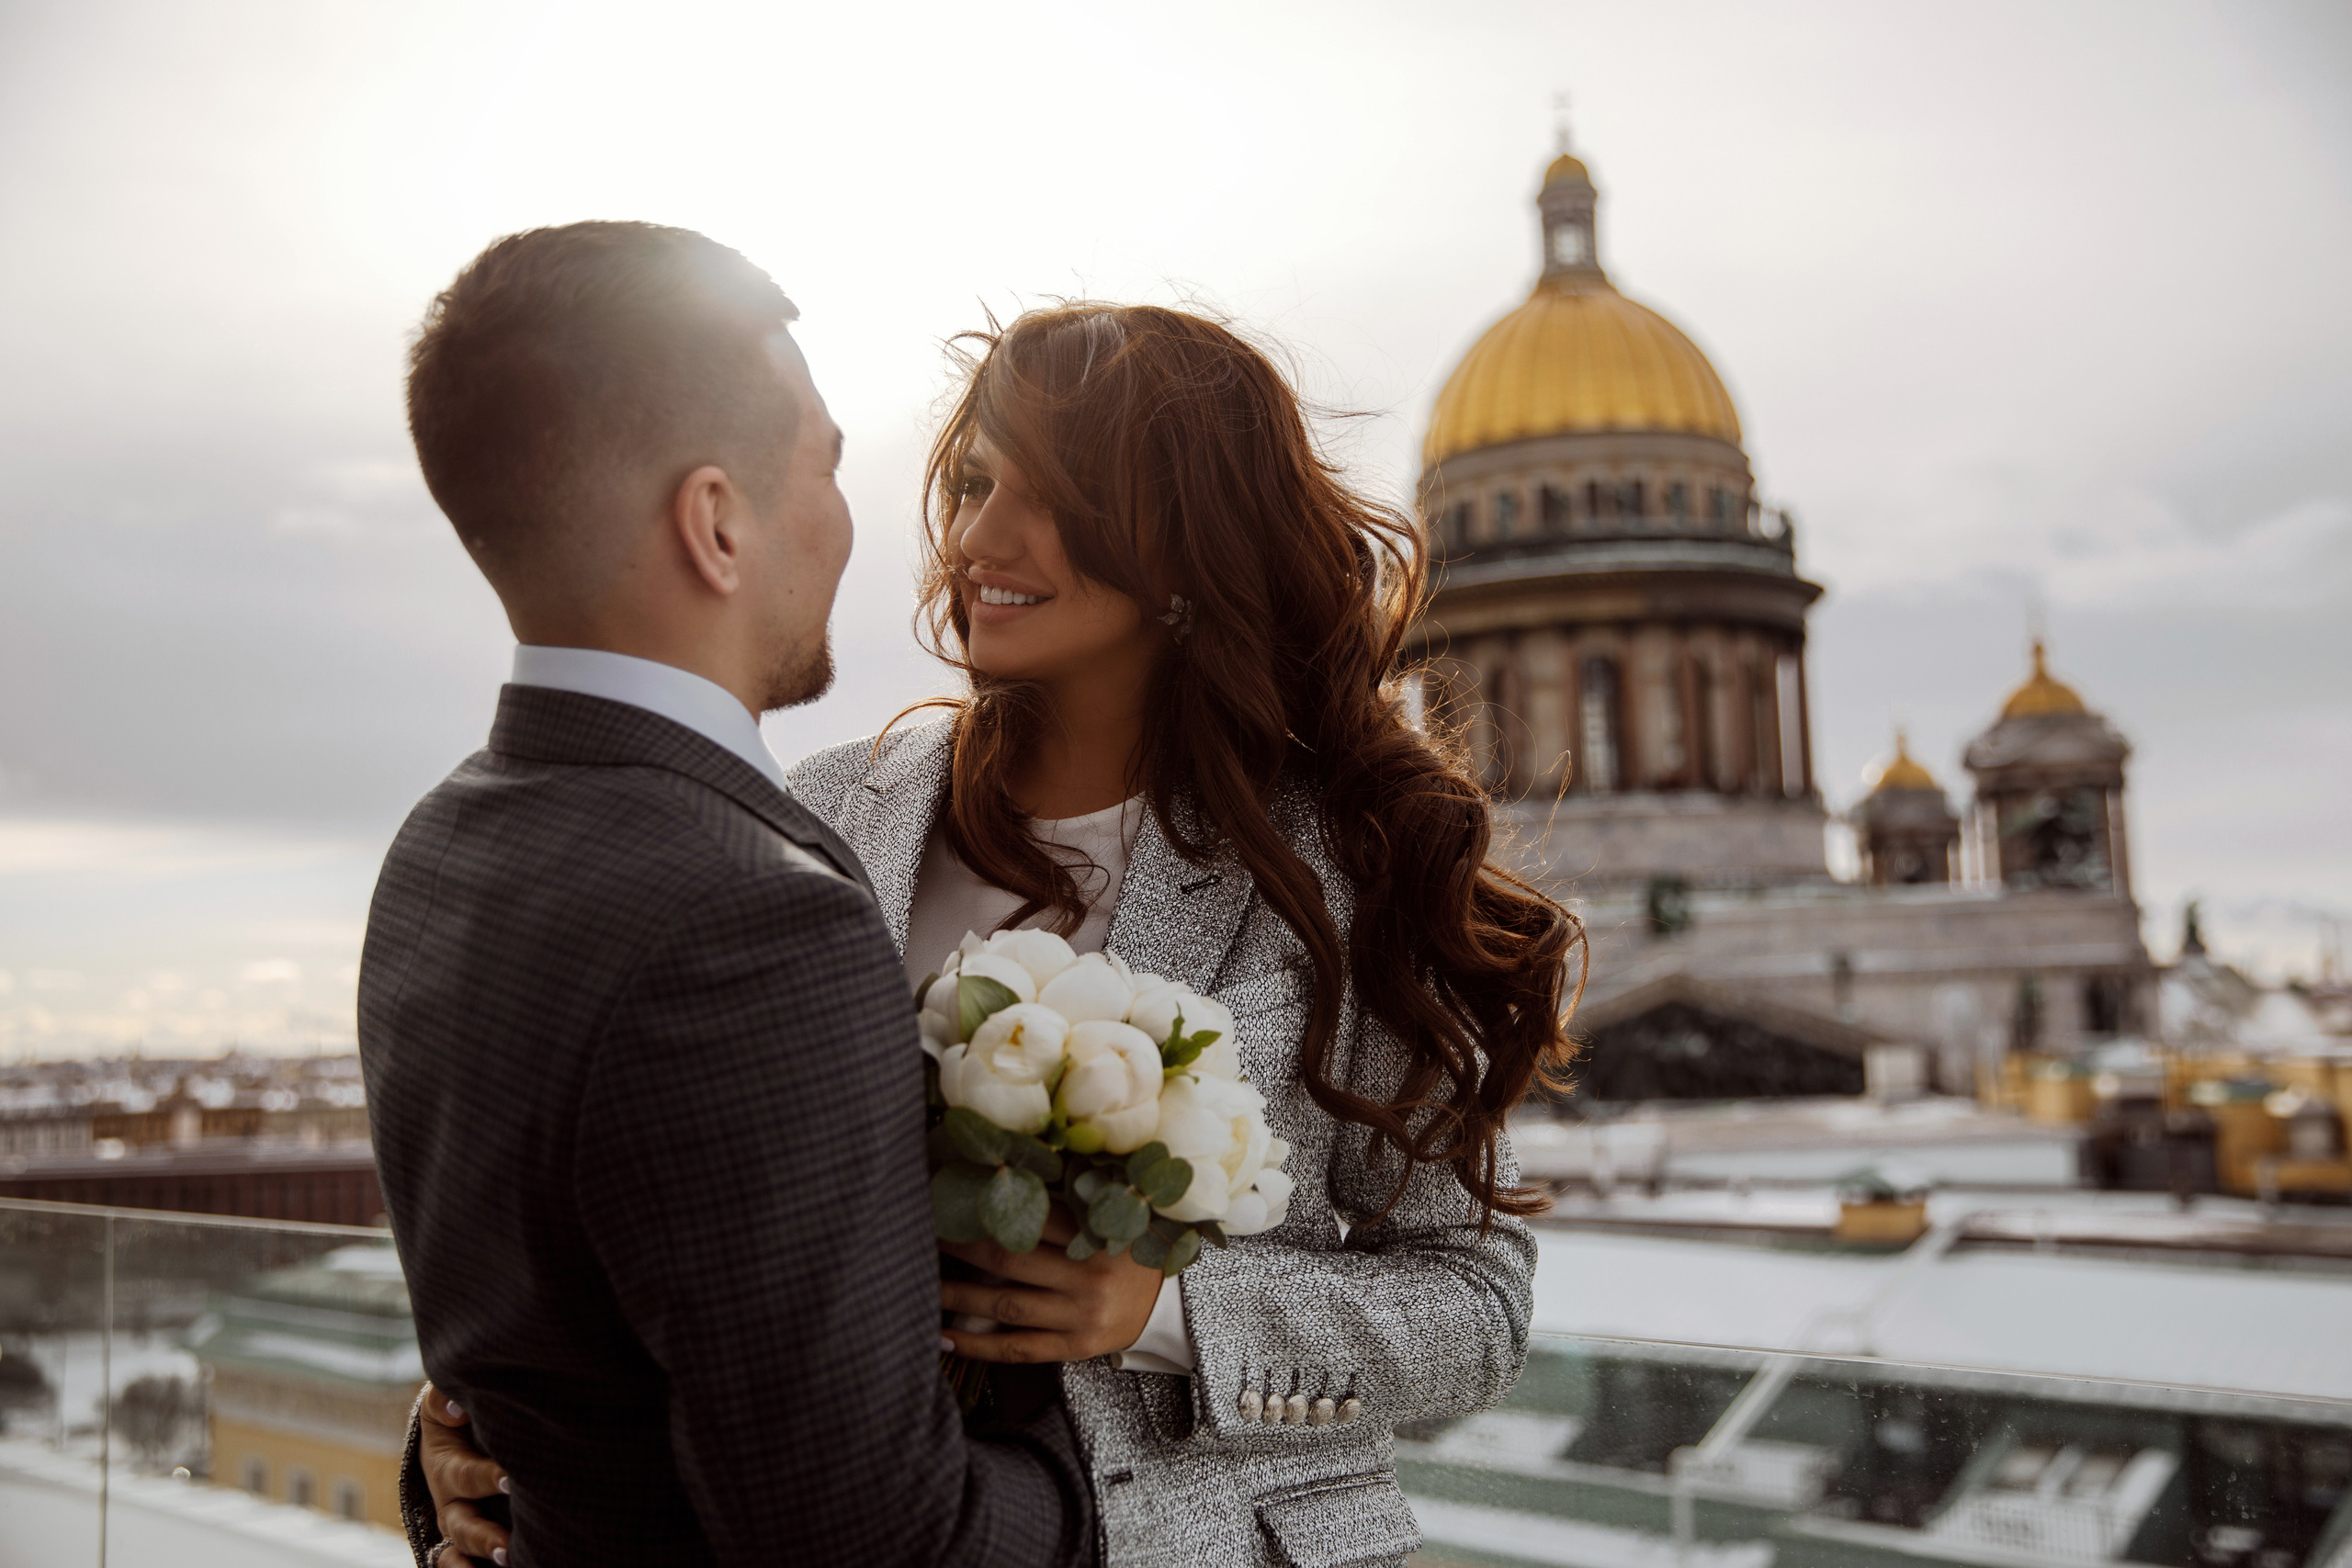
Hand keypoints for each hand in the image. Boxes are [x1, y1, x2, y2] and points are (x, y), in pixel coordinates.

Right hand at [420, 1383, 511, 1565]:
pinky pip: (455, 1563)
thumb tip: (457, 1407)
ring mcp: (457, 1523)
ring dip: (483, 1556)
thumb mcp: (443, 1404)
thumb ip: (445, 1400)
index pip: (466, 1475)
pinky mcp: (465, 1540)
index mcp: (447, 1466)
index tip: (510, 1480)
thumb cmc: (456, 1413)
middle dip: (484, 1536)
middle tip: (508, 1546)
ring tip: (508, 1561)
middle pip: (462, 1524)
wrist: (454, 1430)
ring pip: (462, 1548)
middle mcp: (449, 1502)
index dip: (487, 1478)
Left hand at [940, 1208, 1165, 1364]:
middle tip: (925, 1235)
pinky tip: (944, 1340)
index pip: (1033, 1217)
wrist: (1169, 1307)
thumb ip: (1067, 1208)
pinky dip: (977, 1346)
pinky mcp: (1074, 1348)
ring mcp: (1080, 1315)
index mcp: (1096, 1236)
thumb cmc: (1128, 1256)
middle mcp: (1088, 1276)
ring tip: (923, 1288)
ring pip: (1006, 1306)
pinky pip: (1018, 1349)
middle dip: (960, 1246)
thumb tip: (1008, 1179)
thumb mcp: (1111, 1224)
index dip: (988, 1208)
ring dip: (958, 1297)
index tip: (953, 1198)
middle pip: (1010, 1258)